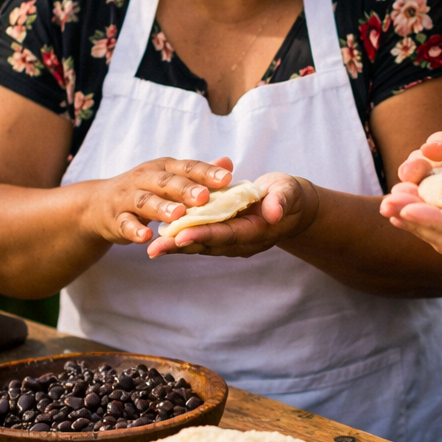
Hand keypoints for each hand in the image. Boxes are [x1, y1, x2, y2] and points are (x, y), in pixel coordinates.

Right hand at [82, 156, 233, 245]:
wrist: (99, 204)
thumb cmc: (145, 190)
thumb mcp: (170, 178)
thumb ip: (198, 174)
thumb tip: (228, 163)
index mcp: (164, 168)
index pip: (187, 167)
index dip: (206, 172)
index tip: (226, 178)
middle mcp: (145, 178)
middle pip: (166, 182)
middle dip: (185, 189)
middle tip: (204, 197)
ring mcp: (128, 198)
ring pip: (145, 201)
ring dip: (161, 208)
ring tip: (178, 215)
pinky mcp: (116, 219)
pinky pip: (125, 224)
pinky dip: (135, 230)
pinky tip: (146, 237)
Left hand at [147, 172, 319, 257]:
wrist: (290, 206)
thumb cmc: (288, 195)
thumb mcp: (289, 193)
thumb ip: (281, 201)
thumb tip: (273, 212)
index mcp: (256, 231)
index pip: (227, 234)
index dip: (204, 234)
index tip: (182, 236)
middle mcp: (241, 241)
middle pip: (208, 245)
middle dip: (181, 246)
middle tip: (155, 248)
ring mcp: (232, 241)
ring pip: (201, 245)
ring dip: (176, 246)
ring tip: (151, 247)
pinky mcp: (223, 235)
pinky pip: (200, 238)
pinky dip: (181, 239)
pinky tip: (160, 238)